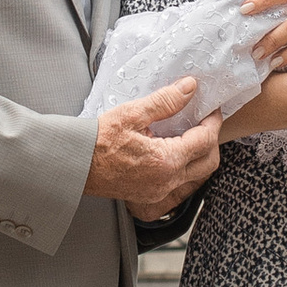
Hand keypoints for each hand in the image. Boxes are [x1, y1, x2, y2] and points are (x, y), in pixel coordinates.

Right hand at [85, 75, 222, 220]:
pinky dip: (187, 171)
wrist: (74, 164)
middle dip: (212, 140)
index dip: (212, 121)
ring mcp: (159, 193)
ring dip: (201, 157)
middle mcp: (167, 182)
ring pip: (198, 177)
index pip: (205, 140)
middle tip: (205, 121)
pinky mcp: (151, 198)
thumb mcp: (132, 114)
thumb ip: (165, 101)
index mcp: (166, 161)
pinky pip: (181, 187)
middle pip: (209, 163)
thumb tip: (189, 88)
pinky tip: (176, 155)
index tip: (211, 108)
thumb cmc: (97, 140)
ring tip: (191, 136)